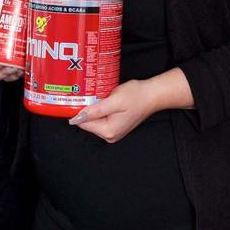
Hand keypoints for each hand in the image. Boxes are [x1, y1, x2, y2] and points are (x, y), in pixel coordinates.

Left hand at [69, 69, 193, 143]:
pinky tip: (105, 100)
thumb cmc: (137, 96)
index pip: (83, 123)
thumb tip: (77, 118)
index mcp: (108, 131)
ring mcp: (113, 132)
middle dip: (88, 108)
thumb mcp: (114, 100)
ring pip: (94, 119)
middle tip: (92, 93)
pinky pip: (101, 118)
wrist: (152, 95)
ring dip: (94, 108)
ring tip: (101, 96)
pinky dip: (100, 109)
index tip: (81, 97)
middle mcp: (110, 135)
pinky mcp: (116, 126)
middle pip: (88, 122)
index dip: (80, 109)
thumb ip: (95, 111)